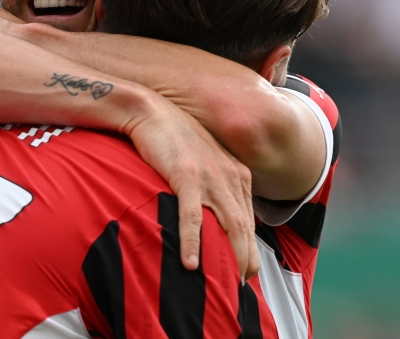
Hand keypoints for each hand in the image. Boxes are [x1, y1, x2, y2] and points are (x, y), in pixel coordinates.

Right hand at [125, 98, 258, 280]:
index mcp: (237, 174)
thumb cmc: (172, 138)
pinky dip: (194, 241)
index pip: (249, 219)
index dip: (248, 248)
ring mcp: (210, 176)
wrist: (151, 112)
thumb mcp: (203, 161)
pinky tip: (190, 264)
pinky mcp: (186, 175)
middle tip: (239, 287)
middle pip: (246, 227)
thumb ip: (215, 184)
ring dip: (230, 257)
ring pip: (229, 224)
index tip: (243, 271)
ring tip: (225, 283)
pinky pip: (192, 216)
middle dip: (246, 260)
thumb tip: (213, 214)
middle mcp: (230, 176)